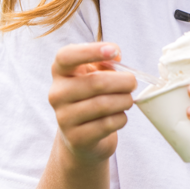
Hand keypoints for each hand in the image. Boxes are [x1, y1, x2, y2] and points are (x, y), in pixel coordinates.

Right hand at [48, 42, 136, 165]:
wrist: (81, 136)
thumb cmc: (91, 98)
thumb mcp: (93, 75)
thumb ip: (103, 62)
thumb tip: (115, 55)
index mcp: (60, 72)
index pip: (66, 56)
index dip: (91, 51)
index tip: (114, 51)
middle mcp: (57, 94)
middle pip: (96, 82)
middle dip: (123, 81)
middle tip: (132, 83)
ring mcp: (64, 117)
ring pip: (104, 104)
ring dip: (125, 101)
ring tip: (128, 100)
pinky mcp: (76, 138)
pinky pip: (107, 124)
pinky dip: (121, 118)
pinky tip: (119, 116)